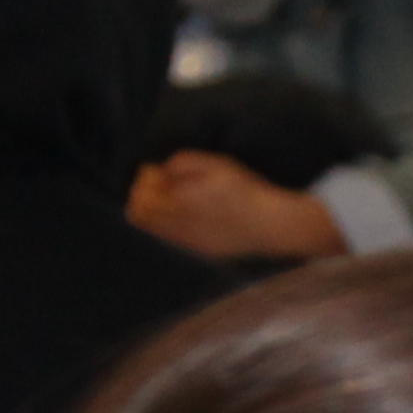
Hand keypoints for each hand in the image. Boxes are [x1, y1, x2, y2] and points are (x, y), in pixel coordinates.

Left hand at [130, 150, 350, 261]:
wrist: (272, 225)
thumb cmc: (246, 190)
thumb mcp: (217, 163)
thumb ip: (184, 162)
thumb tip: (162, 170)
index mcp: (180, 199)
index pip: (140, 195)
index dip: (144, 181)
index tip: (158, 172)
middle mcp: (178, 224)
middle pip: (140, 214)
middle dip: (145, 197)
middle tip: (163, 186)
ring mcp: (188, 241)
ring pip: (153, 229)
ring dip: (156, 213)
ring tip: (175, 201)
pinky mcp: (200, 250)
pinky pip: (171, 239)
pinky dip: (170, 227)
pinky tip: (188, 216)